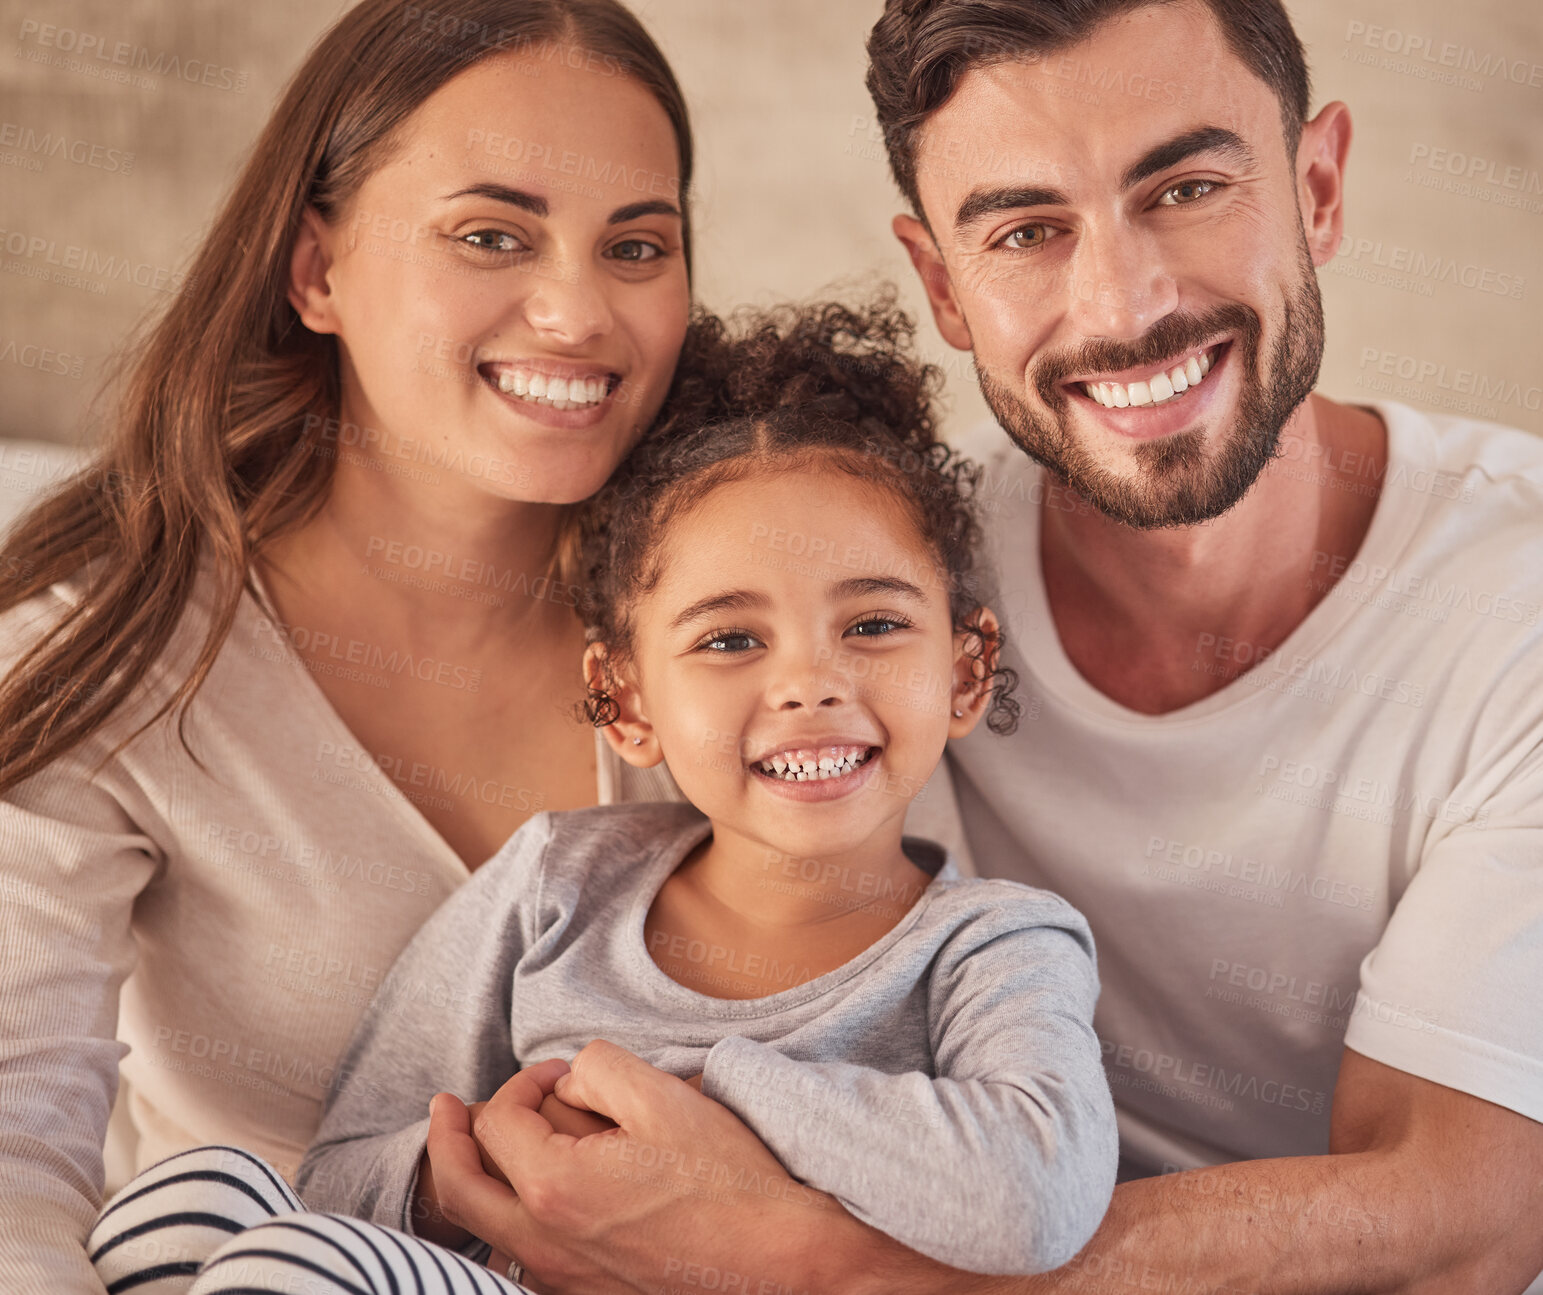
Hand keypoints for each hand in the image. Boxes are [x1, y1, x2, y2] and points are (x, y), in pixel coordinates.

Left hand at [425, 1041, 839, 1293]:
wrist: (777, 1260)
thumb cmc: (726, 1180)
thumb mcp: (662, 1095)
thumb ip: (597, 1068)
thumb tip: (565, 1084)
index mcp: (554, 1188)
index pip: (499, 1122)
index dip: (522, 1081)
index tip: (557, 1071)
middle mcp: (544, 1243)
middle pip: (462, 1186)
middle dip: (450, 1138)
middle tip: (445, 1108)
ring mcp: (562, 1279)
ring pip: (486, 1230)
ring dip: (473, 1182)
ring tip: (478, 1149)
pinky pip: (520, 1259)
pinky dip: (505, 1224)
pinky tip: (524, 1200)